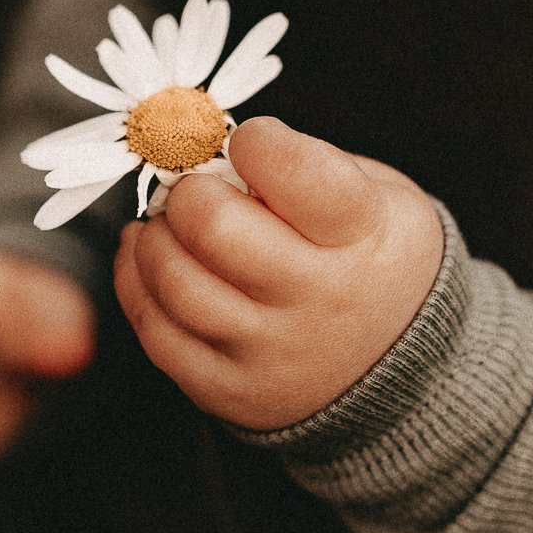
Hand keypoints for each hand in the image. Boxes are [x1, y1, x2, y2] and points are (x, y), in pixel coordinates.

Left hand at [113, 116, 442, 429]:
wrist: (396, 360)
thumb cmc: (366, 252)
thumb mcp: (372, 192)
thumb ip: (300, 163)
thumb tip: (205, 148)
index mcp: (362, 232)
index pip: (291, 171)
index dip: (254, 143)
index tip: (249, 143)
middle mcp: (320, 297)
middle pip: (214, 227)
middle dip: (189, 190)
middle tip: (196, 188)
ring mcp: (273, 350)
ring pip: (175, 282)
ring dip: (154, 238)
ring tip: (168, 224)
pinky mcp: (231, 388)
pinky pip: (157, 334)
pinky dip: (137, 284)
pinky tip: (152, 260)